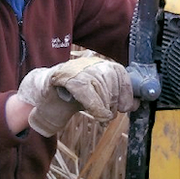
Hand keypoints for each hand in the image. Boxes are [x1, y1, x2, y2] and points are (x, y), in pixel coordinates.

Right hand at [17, 57, 134, 136]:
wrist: (44, 95)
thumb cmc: (73, 96)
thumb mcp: (98, 96)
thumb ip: (116, 98)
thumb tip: (136, 103)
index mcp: (99, 64)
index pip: (119, 72)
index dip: (126, 90)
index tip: (126, 107)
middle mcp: (89, 63)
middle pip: (111, 79)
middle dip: (114, 100)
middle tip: (109, 113)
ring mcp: (76, 68)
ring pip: (100, 85)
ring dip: (105, 105)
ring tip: (100, 114)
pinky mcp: (64, 76)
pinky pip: (86, 90)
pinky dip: (96, 105)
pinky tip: (99, 115)